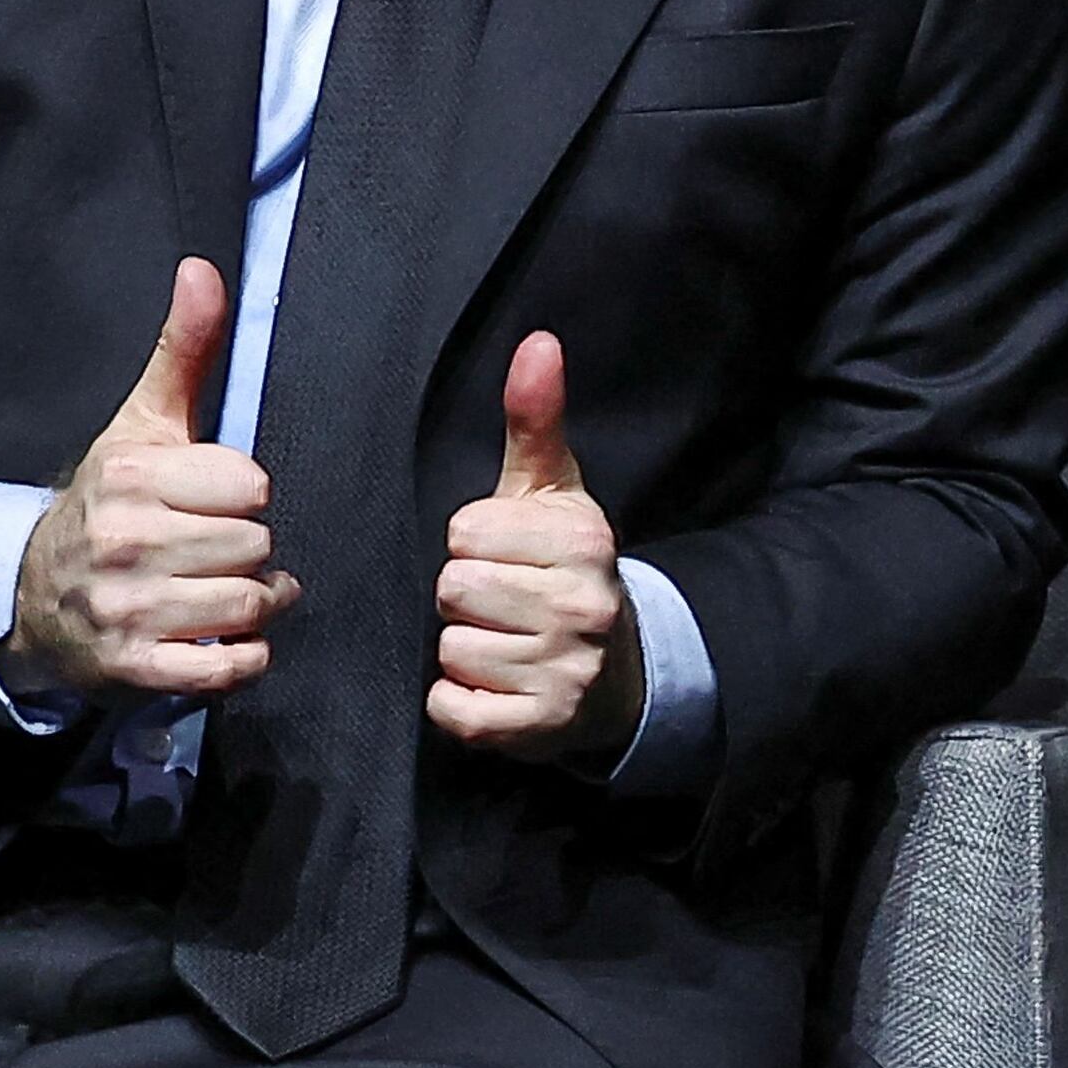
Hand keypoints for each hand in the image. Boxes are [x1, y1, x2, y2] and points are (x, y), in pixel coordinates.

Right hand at [6, 259, 291, 698]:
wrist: (31, 594)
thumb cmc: (109, 502)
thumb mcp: (143, 423)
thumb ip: (183, 349)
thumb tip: (203, 268)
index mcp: (131, 476)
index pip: (253, 487)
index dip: (245, 497)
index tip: (214, 501)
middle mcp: (124, 541)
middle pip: (257, 547)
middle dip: (249, 552)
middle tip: (214, 551)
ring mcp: (125, 609)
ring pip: (250, 605)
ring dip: (252, 605)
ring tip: (220, 591)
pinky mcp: (133, 667)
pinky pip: (228, 667)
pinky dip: (240, 659)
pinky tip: (218, 638)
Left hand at [427, 331, 639, 766]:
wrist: (616, 675)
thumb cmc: (564, 570)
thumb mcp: (554, 493)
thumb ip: (536, 419)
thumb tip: (538, 340)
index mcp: (584, 541)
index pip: (464, 532)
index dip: (474, 543)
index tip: (508, 555)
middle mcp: (583, 606)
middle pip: (453, 589)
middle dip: (466, 597)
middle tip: (505, 604)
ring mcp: (564, 671)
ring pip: (450, 649)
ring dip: (465, 651)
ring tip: (506, 644)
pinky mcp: (537, 728)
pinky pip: (452, 707)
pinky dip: (462, 702)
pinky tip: (498, 687)